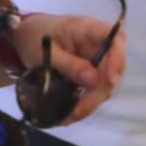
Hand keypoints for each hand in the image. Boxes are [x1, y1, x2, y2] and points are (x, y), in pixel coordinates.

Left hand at [6, 11, 126, 124]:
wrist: (26, 36)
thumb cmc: (35, 36)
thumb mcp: (46, 50)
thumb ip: (69, 64)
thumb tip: (93, 80)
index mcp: (88, 29)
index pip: (116, 38)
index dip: (118, 58)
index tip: (111, 80)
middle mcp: (97, 45)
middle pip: (113, 68)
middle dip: (99, 92)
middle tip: (77, 111)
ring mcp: (95, 60)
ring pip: (105, 83)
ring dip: (91, 102)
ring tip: (68, 117)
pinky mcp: (90, 74)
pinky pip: (94, 90)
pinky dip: (84, 103)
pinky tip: (69, 115)